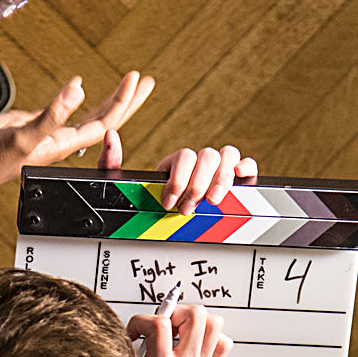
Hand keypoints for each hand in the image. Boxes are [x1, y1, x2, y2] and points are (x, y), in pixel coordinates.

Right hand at [0, 70, 153, 198]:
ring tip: (125, 83)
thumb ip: (51, 116)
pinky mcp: (27, 126)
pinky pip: (59, 111)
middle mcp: (59, 141)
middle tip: (145, 80)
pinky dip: (71, 98)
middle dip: (127, 101)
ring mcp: (44, 134)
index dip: (123, 102)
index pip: (105, 123)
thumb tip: (79, 91)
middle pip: (103, 120)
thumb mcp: (22, 137)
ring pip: (84, 115)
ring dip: (106, 99)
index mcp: (63, 146)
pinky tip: (76, 86)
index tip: (136, 79)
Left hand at [97, 130, 256, 211]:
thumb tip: (111, 136)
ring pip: (228, 156)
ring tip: (213, 201)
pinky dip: (246, 167)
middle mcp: (198, 161)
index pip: (184, 156)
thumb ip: (111, 163)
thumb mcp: (124, 185)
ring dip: (222, 179)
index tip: (169, 203)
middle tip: (188, 210)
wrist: (162, 220)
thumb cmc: (147, 202)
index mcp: (176, 161)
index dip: (179, 179)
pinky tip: (239, 179)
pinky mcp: (234, 179)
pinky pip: (247, 164)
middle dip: (198, 185)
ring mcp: (217, 169)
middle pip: (208, 156)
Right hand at [126, 297, 231, 356]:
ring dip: (195, 320)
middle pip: (196, 315)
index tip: (133, 331)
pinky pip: (221, 344)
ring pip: (214, 324)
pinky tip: (192, 344)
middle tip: (161, 323)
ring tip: (178, 329)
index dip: (141, 320)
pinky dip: (210, 337)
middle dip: (175, 311)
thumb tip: (127, 341)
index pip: (158, 324)